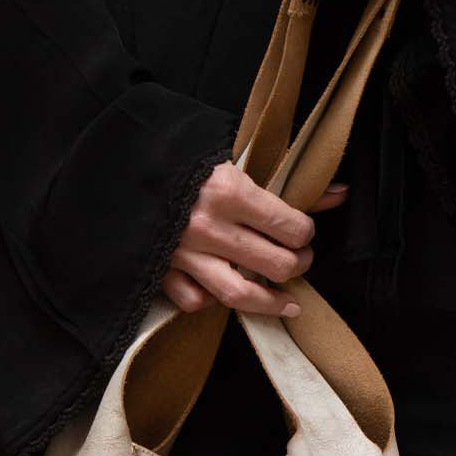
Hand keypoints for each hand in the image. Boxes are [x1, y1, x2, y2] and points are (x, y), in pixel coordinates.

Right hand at [161, 161, 348, 314]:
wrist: (116, 159)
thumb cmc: (181, 154)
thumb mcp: (233, 156)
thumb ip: (286, 182)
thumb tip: (340, 194)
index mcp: (228, 189)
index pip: (291, 228)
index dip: (306, 232)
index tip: (303, 231)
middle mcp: (208, 226)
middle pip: (276, 265)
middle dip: (297, 264)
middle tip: (298, 258)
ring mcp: (183, 253)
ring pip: (241, 295)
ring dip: (271, 301)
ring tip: (287, 301)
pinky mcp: (160, 270)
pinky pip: (195, 301)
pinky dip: (212, 300)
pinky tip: (226, 291)